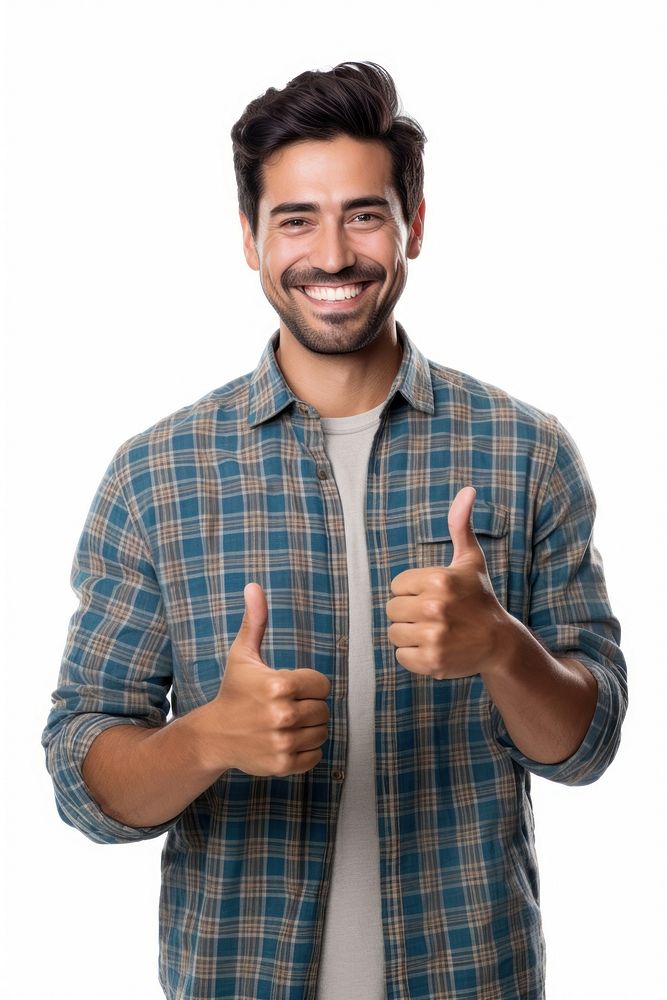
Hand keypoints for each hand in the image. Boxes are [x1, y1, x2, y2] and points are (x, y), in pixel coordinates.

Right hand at [208, 583, 330, 776]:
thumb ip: (256, 621)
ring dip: (309, 728)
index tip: (290, 687)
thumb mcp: (243, 655)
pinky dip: (306, 750)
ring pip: (322, 732)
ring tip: (287, 723)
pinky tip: (286, 740)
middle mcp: (282, 715)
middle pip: (323, 709)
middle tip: (287, 706)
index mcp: (278, 685)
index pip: (322, 685)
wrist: (214, 735)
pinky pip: (315, 756)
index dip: (309, 685)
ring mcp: (282, 742)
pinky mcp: (283, 765)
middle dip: (309, 706)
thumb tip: (254, 587)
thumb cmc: (234, 691)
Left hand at [386, 486, 508, 679]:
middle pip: (392, 609)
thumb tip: (467, 490)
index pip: (396, 586)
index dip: (412, 591)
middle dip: (409, 613)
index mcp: (439, 579)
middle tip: (434, 616)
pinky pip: (401, 656)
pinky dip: (414, 656)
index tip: (434, 596)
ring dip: (410, 634)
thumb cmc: (479, 598)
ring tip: (434, 632)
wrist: (500, 642)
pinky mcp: (432, 662)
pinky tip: (435, 648)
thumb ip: (460, 525)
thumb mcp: (470, 561)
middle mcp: (435, 607)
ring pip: (394, 633)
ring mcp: (434, 636)